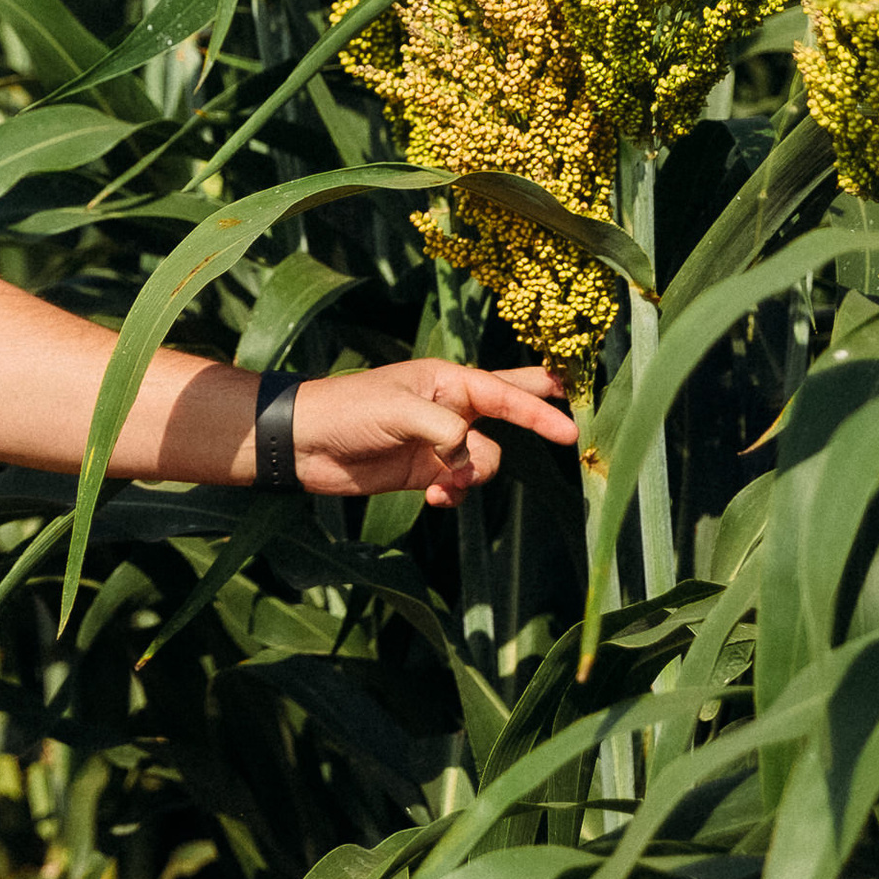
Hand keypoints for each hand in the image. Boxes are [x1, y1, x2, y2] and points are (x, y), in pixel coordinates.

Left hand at [286, 362, 576, 505]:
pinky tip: (432, 498)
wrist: (305, 442)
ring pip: (487, 461)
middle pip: (510, 404)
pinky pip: (463, 485)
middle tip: (573, 424)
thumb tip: (471, 458)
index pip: (506, 392)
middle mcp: (452, 407)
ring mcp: (441, 440)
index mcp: (447, 380)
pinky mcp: (428, 470)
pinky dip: (455, 495)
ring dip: (473, 477)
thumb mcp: (399, 411)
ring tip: (443, 484)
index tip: (571, 432)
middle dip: (539, 413)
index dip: (540, 410)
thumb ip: (445, 431)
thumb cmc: (349, 410)